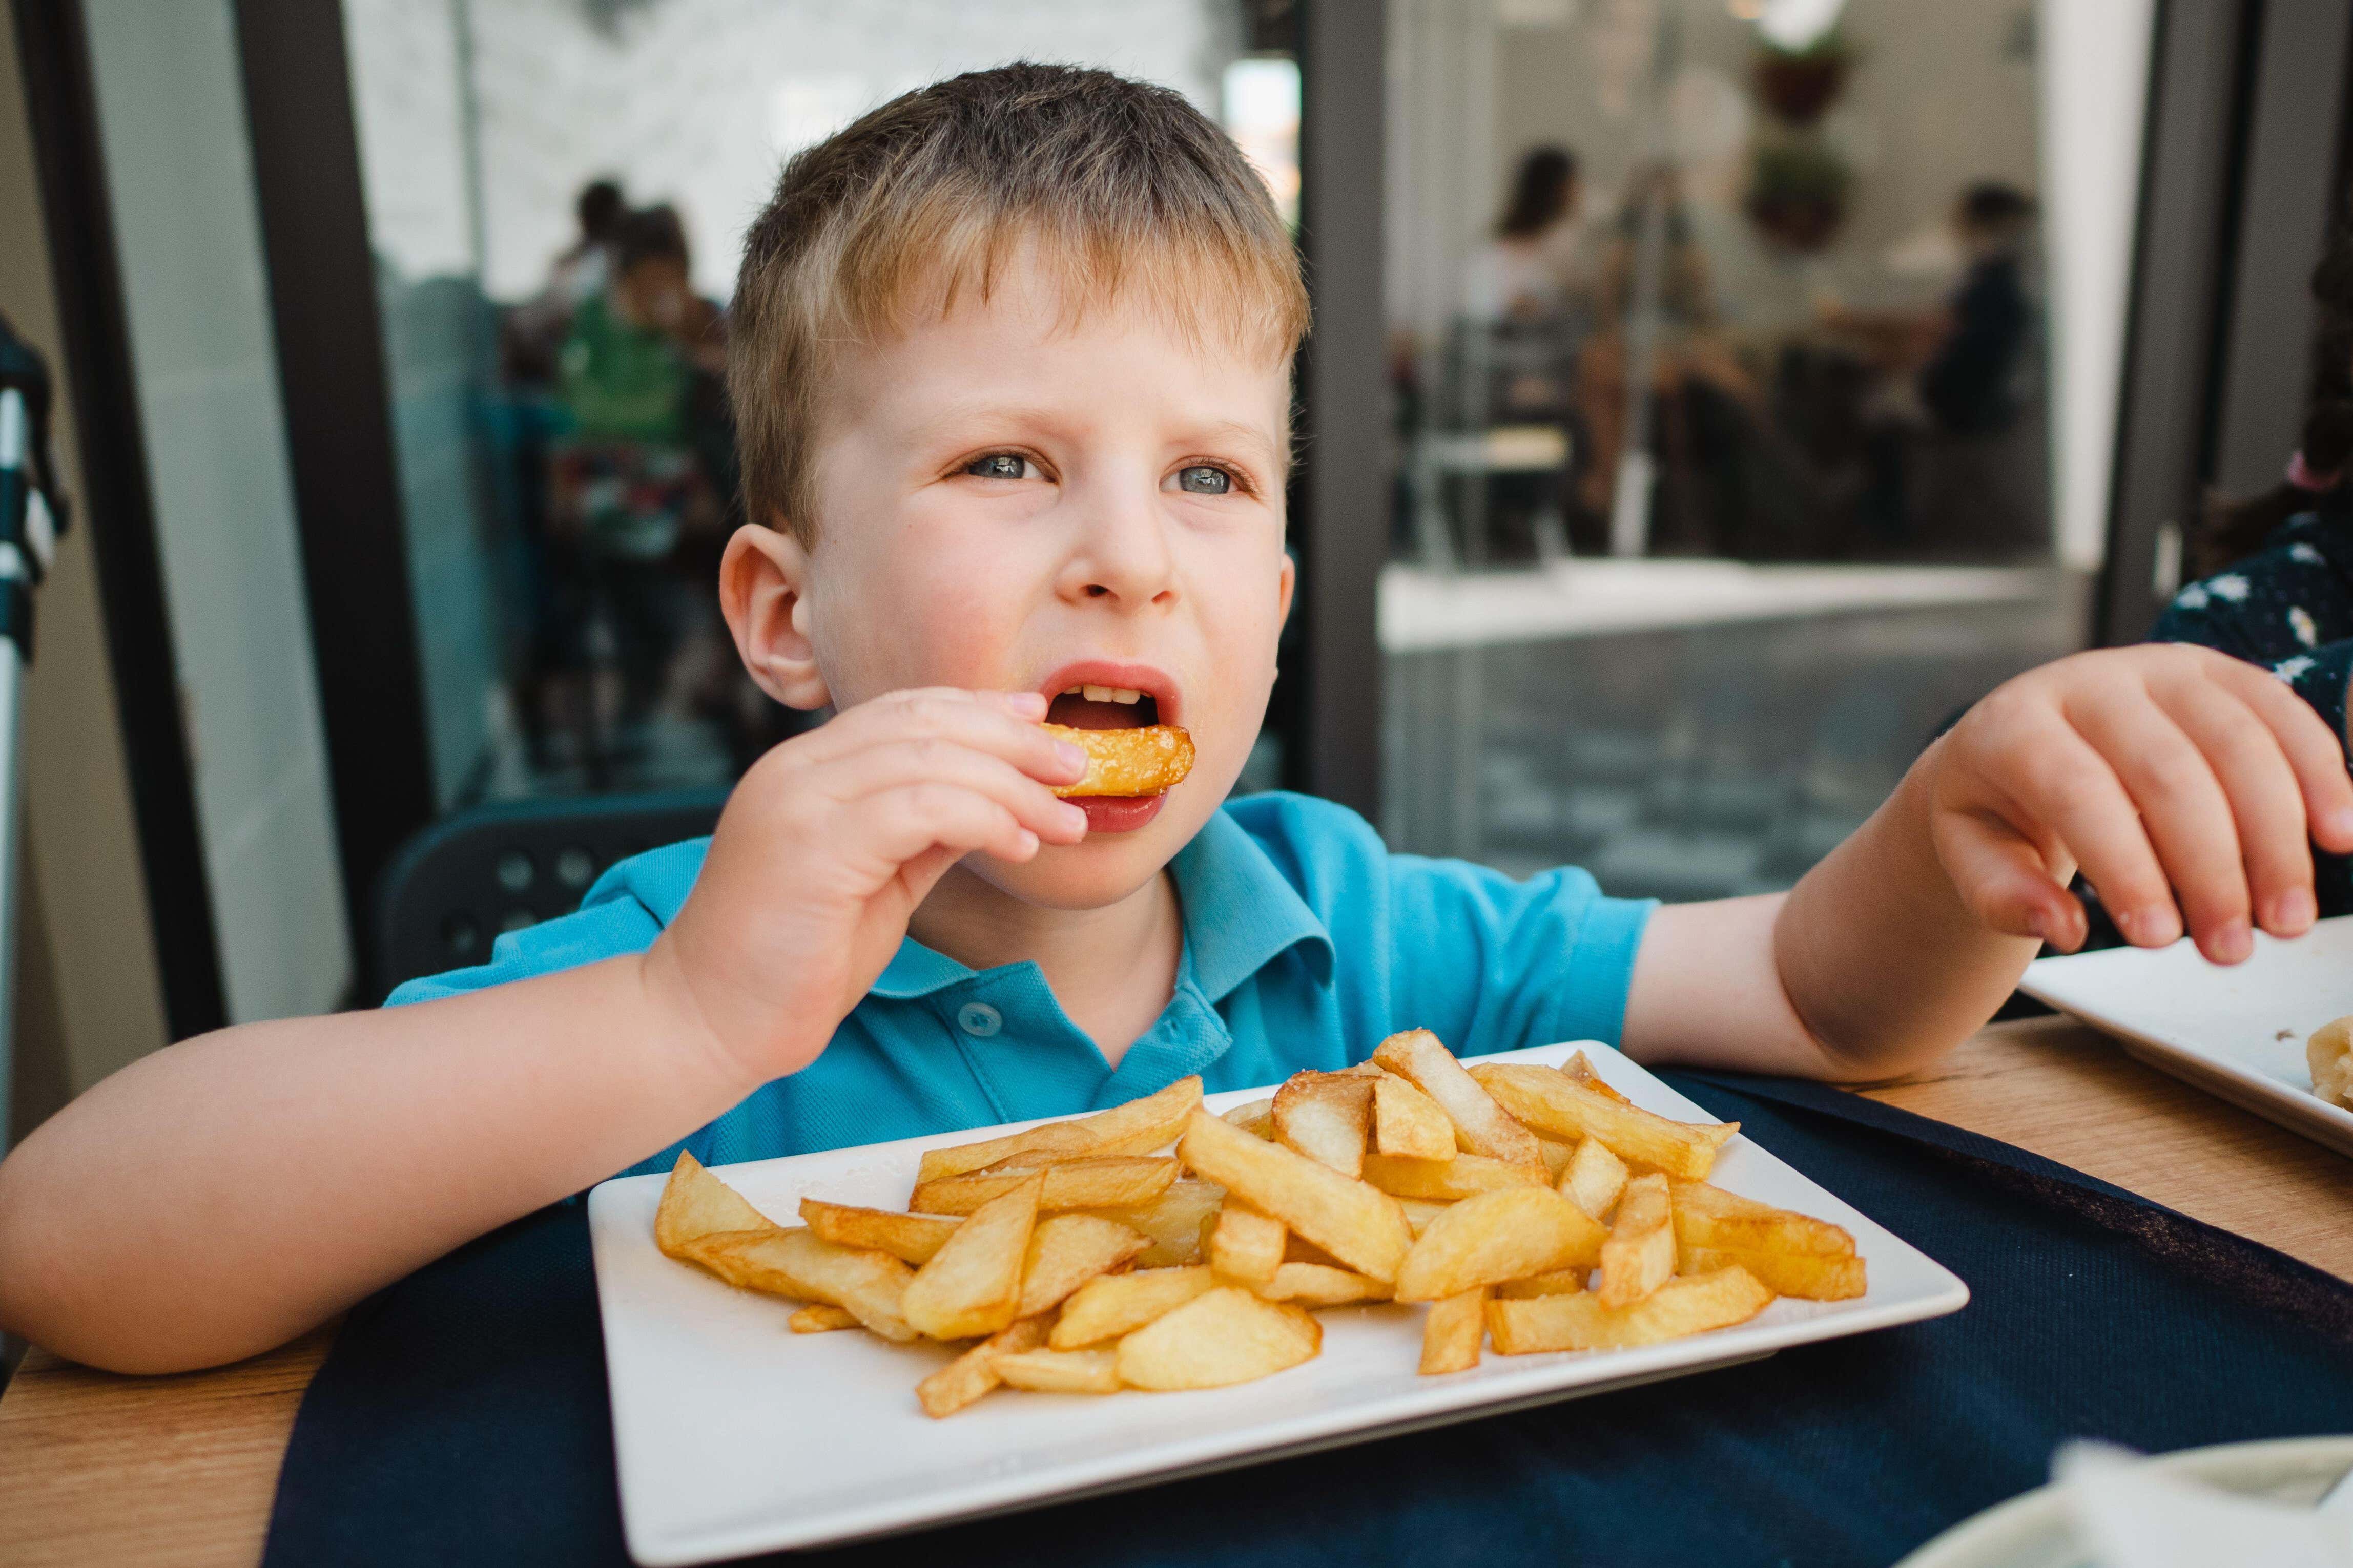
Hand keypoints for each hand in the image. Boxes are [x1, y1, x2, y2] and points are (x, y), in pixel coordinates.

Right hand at [646, 689, 1086, 1081]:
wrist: (711, 1021)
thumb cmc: (795, 960)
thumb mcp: (876, 880)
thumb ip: (922, 832)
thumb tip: (993, 801)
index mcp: (806, 769)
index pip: (904, 710)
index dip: (979, 710)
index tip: (1039, 722)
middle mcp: (797, 770)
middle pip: (925, 722)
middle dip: (1013, 741)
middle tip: (1076, 769)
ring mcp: (799, 802)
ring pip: (931, 759)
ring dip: (1015, 787)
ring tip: (1066, 821)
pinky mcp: (812, 847)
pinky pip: (919, 808)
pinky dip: (983, 819)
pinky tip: (1020, 847)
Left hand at [1928, 644, 2352, 961]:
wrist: (2018, 735)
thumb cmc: (1996, 802)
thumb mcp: (1967, 851)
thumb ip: (2002, 894)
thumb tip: (2061, 926)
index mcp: (2016, 724)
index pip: (2079, 793)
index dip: (2126, 867)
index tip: (2158, 939)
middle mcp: (2090, 681)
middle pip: (2170, 772)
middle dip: (2212, 868)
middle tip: (2232, 948)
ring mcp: (2158, 668)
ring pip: (2237, 743)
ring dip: (2275, 837)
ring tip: (2286, 919)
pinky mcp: (2215, 671)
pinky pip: (2280, 711)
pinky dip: (2318, 773)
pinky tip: (2338, 835)